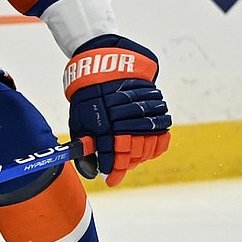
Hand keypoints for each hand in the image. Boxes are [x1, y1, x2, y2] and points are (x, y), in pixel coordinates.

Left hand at [65, 35, 171, 186]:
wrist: (103, 61)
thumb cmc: (88, 94)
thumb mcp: (79, 118)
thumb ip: (85, 143)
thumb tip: (90, 169)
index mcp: (101, 120)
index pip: (110, 153)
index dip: (112, 170)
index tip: (110, 181)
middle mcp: (121, 115)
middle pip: (132, 150)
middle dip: (127, 163)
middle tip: (122, 168)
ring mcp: (139, 108)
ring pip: (149, 140)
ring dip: (142, 153)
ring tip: (134, 157)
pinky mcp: (154, 101)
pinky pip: (162, 128)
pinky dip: (157, 140)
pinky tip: (149, 144)